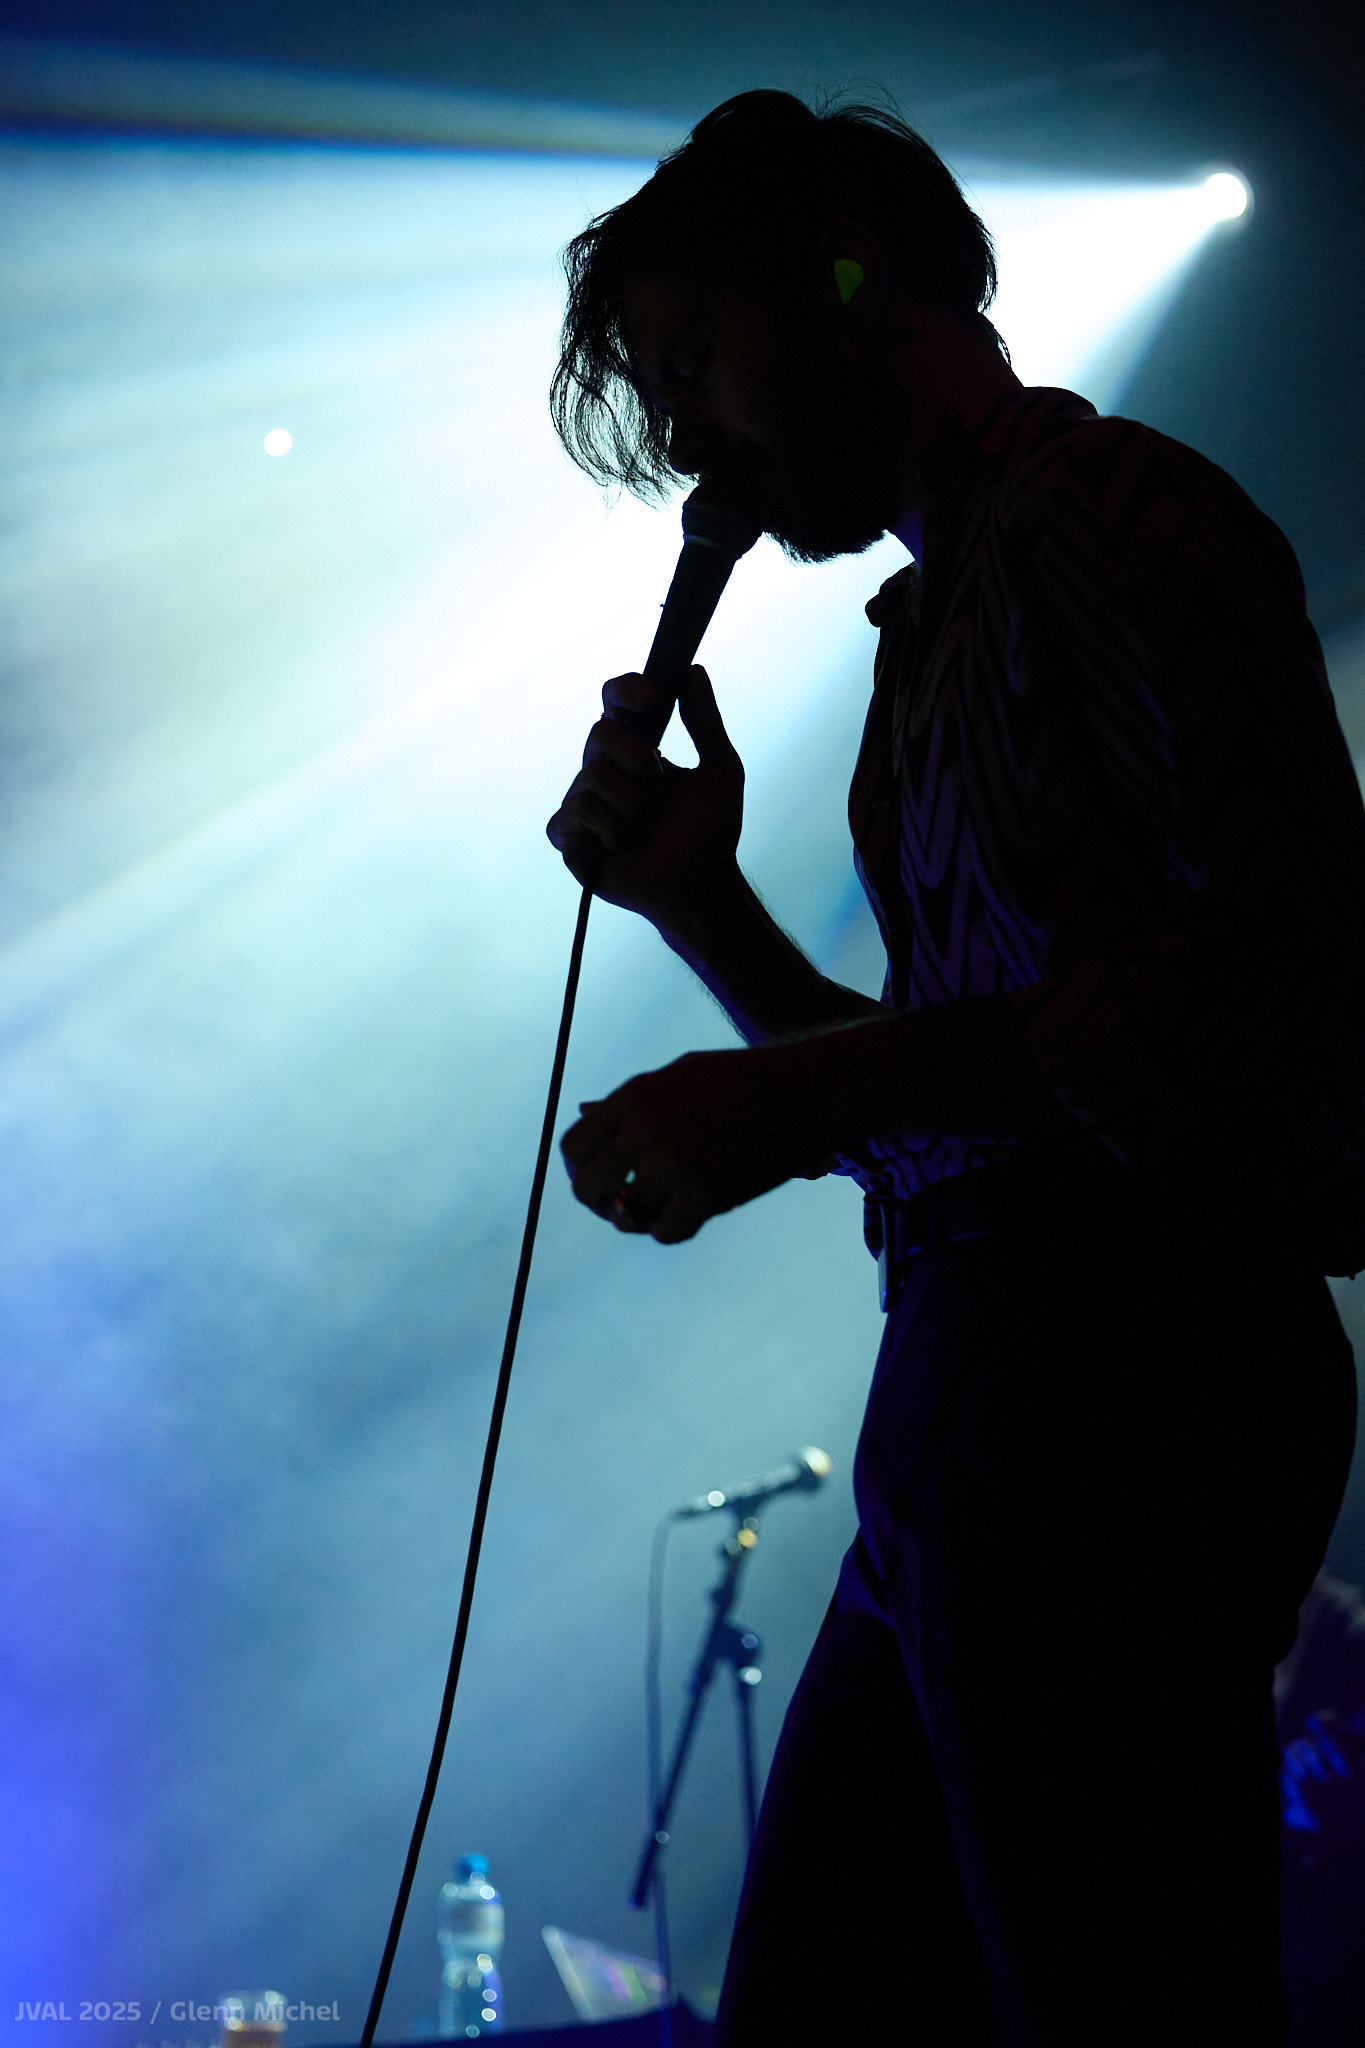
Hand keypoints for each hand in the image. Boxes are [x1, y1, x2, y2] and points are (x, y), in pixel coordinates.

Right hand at [546, 666, 743, 923]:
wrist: (700, 884)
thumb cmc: (710, 832)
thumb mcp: (720, 768)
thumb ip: (705, 720)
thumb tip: (692, 670)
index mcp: (635, 749)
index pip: (614, 704)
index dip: (624, 691)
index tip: (651, 698)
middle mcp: (604, 769)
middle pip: (598, 733)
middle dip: (637, 761)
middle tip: (658, 791)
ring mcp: (583, 802)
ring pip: (591, 776)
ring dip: (631, 806)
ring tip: (644, 828)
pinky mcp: (569, 836)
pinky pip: (572, 813)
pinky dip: (606, 829)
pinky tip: (621, 846)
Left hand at [561, 1041, 829, 1243]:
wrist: (805, 1092)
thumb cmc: (742, 1080)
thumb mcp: (679, 1075)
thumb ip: (629, 1099)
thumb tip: (582, 1110)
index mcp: (634, 1096)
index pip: (573, 1146)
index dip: (582, 1168)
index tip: (604, 1176)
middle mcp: (646, 1128)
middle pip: (586, 1187)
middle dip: (600, 1201)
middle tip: (622, 1203)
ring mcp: (675, 1163)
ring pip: (625, 1216)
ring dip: (641, 1218)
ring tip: (664, 1206)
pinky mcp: (706, 1193)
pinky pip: (664, 1232)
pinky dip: (673, 1228)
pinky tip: (690, 1213)